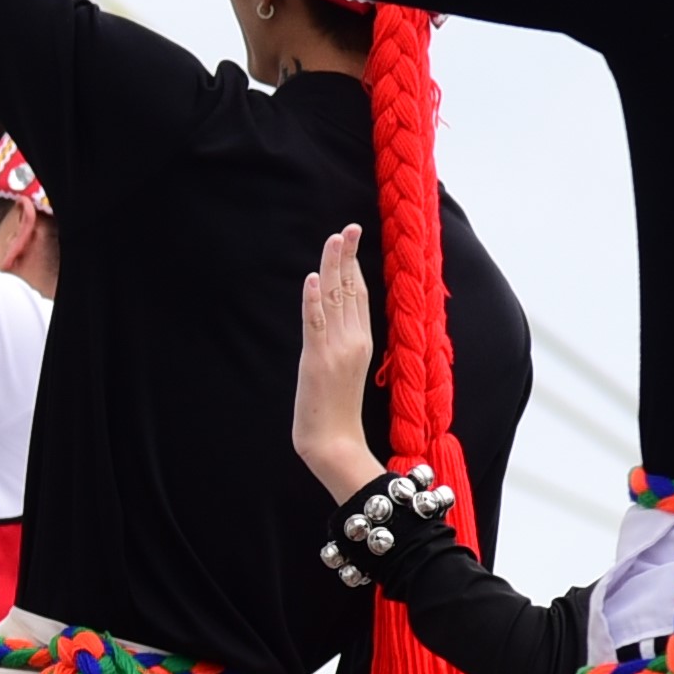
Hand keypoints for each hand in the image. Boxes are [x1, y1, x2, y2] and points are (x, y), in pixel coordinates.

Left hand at [290, 227, 386, 500]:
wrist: (335, 445)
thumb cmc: (338, 414)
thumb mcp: (345, 372)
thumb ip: (343, 346)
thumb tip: (336, 324)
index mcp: (362, 343)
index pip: (359, 296)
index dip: (354, 267)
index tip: (351, 241)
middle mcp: (353, 341)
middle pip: (350, 290)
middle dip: (347, 256)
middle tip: (348, 228)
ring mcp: (336, 349)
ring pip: (334, 299)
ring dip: (331, 267)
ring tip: (333, 239)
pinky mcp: (317, 360)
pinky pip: (315, 324)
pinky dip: (312, 300)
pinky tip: (310, 278)